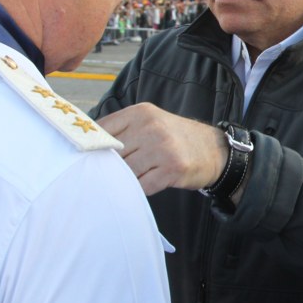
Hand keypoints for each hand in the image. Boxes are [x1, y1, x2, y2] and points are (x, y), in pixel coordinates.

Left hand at [96, 103, 227, 195]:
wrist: (214, 150)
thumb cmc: (176, 138)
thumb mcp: (151, 122)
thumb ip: (123, 129)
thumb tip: (88, 146)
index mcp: (141, 113)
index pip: (103, 129)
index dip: (94, 146)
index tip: (88, 157)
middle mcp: (151, 128)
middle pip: (113, 154)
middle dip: (110, 166)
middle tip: (110, 173)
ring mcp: (162, 149)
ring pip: (126, 171)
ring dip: (125, 179)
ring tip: (131, 178)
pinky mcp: (172, 169)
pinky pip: (142, 186)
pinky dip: (140, 189)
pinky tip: (146, 184)